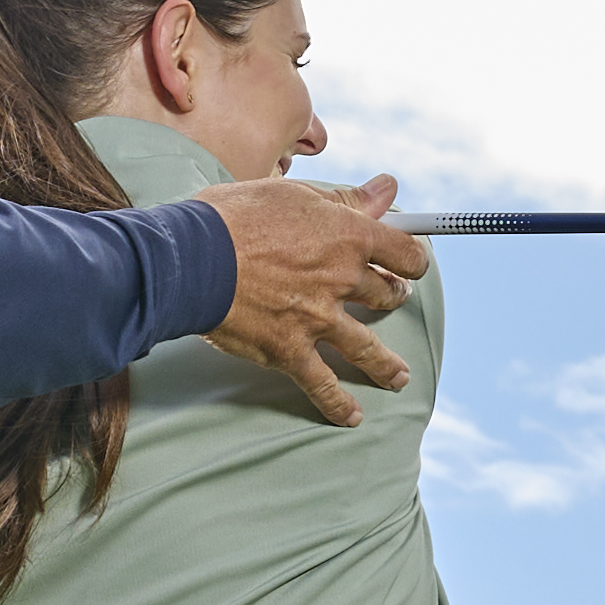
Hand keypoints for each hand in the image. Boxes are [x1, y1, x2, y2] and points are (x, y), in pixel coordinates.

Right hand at [201, 174, 426, 424]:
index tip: (413, 264)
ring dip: (386, 365)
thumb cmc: (234, 217)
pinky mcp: (290, 350)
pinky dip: (338, 404)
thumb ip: (346, 199)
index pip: (403, 252)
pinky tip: (350, 416)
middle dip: (393, 298)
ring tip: (398, 377)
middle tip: (392, 301)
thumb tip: (387, 188)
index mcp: (347, 236)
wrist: (191, 258)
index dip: (413, 259)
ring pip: (366, 348)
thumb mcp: (295, 194)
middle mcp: (341, 279)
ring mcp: (318, 319)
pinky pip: (322, 384)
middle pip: (385, 295)